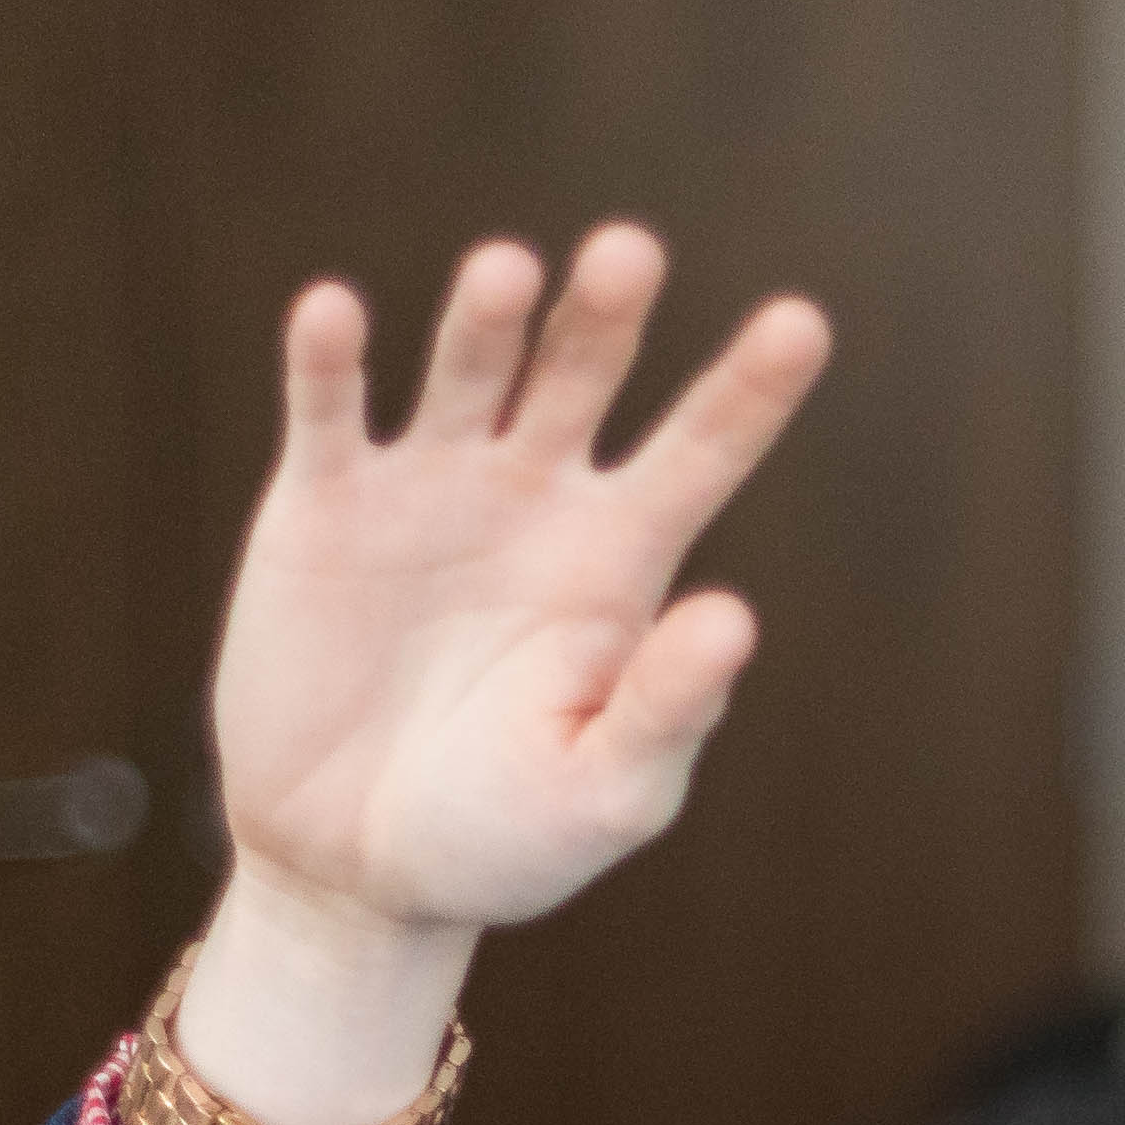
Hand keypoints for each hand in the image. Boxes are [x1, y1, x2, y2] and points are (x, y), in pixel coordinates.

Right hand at [183, 226, 831, 1124]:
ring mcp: (429, 490)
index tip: (802, 323)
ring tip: (509, 274)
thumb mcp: (605, 792)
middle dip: (605, 315)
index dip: (750, 389)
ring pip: (468, 371)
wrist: (360, 871)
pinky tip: (336, 317)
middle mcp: (536, 500)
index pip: (701, 455)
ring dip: (486, 317)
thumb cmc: (505, 837)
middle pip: (582, 377)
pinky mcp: (322, 507)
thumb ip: (669, 710)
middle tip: (630, 252)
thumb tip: (734, 619)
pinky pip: (328, 414)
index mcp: (622, 564)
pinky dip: (331, 363)